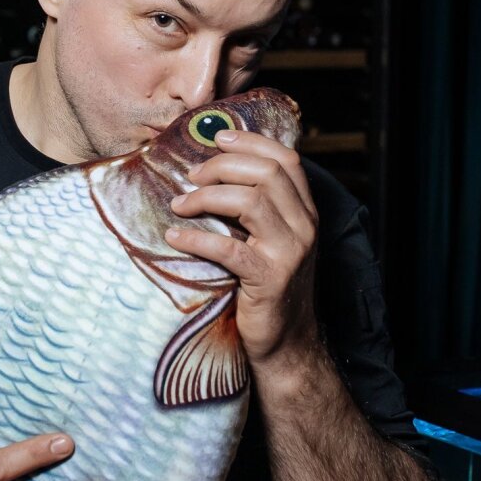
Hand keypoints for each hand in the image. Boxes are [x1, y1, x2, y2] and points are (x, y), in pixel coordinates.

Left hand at [163, 128, 318, 366]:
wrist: (286, 341)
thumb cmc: (268, 287)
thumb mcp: (271, 241)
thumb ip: (257, 209)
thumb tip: (215, 172)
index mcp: (306, 212)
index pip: (286, 160)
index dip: (251, 142)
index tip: (217, 138)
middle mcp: (305, 226)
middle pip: (266, 173)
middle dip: (222, 166)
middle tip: (190, 177)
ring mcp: (290, 253)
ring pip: (250, 202)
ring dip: (206, 197)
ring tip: (179, 205)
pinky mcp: (269, 280)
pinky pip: (228, 249)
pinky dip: (196, 239)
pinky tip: (174, 237)